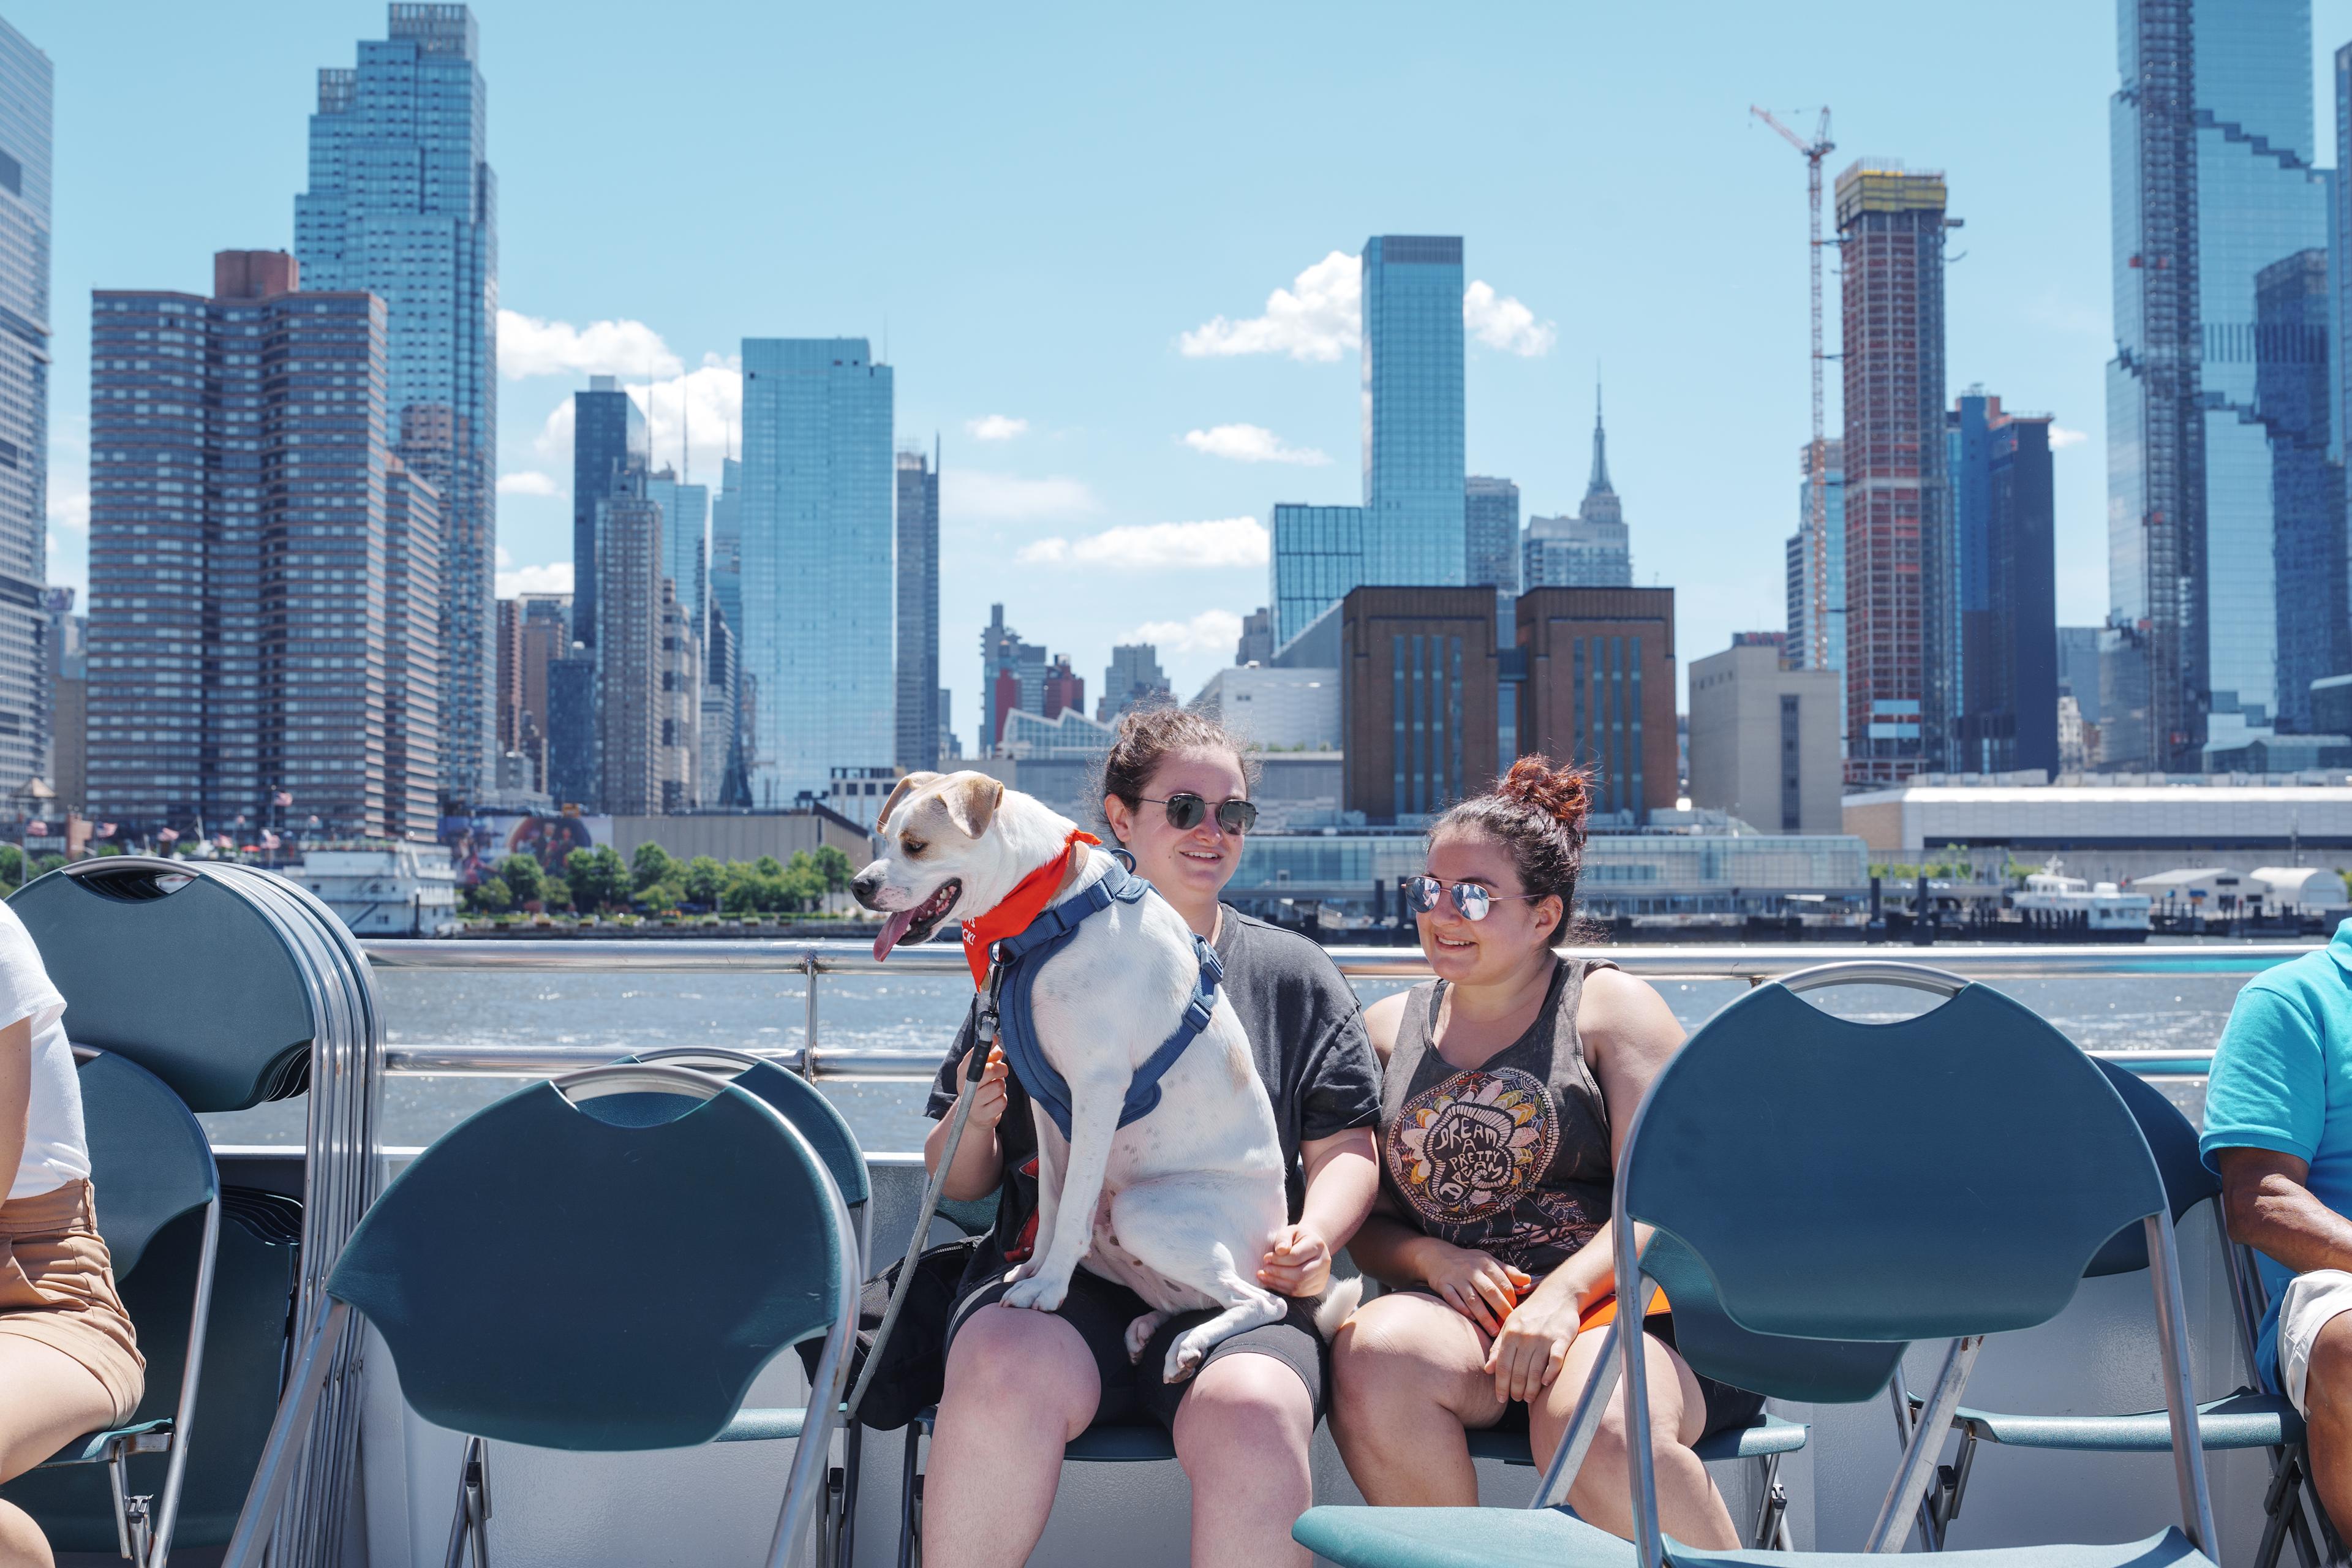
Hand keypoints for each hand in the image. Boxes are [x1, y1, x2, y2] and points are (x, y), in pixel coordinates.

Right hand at [963, 1045, 1009, 1129]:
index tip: (994, 1040)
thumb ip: (989, 1055)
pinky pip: (1002, 1102)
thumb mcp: (981, 1070)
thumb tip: (994, 1041)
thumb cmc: (981, 1087)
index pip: (972, 1057)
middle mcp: (965, 1088)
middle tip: (1001, 1071)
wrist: (975, 1116)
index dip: (986, 1048)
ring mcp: (973, 1104)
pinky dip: (1002, 1099)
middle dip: (1001, 1069)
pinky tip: (995, 1101)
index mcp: (962, 1074)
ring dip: (1001, 1085)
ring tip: (995, 1088)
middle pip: (989, 1071)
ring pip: (999, 1086)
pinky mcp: (984, 1116)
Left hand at [1258, 1223, 1331, 1296]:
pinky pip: (1299, 1293)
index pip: (1296, 1257)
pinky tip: (1272, 1282)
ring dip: (1278, 1283)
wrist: (1310, 1246)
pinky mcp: (1318, 1287)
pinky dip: (1283, 1289)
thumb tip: (1280, 1250)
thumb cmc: (1297, 1238)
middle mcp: (1324, 1262)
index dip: (1278, 1260)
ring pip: (1299, 1286)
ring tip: (1264, 1276)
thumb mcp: (1289, 1231)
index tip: (1266, 1258)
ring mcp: (1323, 1276)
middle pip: (1300, 1274)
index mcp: (1317, 1245)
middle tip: (1264, 1269)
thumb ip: (1283, 1238)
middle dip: (1278, 1273)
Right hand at [1418, 1240, 1531, 1334]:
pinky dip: (1462, 1309)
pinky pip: (1453, 1299)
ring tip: (1494, 1331)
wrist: (1438, 1255)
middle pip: (1490, 1292)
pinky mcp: (1443, 1285)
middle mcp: (1472, 1270)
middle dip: (1502, 1309)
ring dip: (1484, 1316)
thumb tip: (1528, 1280)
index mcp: (1486, 1264)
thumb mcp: (1489, 1261)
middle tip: (1509, 1325)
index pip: (1503, 1282)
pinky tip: (1471, 1319)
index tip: (1516, 1311)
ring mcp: (1457, 1278)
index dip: (1511, 1298)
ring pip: (1473, 1299)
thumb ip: (1508, 1272)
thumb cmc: (1470, 1262)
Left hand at [1483, 1279, 1578, 1403]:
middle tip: (1516, 1400)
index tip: (1500, 1398)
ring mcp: (1544, 1337)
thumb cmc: (1531, 1312)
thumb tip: (1487, 1369)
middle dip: (1516, 1390)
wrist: (1558, 1294)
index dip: (1501, 1385)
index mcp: (1511, 1333)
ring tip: (1528, 1398)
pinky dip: (1550, 1374)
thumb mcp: (1510, 1324)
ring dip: (1531, 1388)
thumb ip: (1498, 1347)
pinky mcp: (1562, 1338)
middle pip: (1518, 1371)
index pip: (1502, 1365)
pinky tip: (1545, 1383)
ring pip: (1535, 1370)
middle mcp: (1526, 1336)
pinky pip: (1555, 1361)